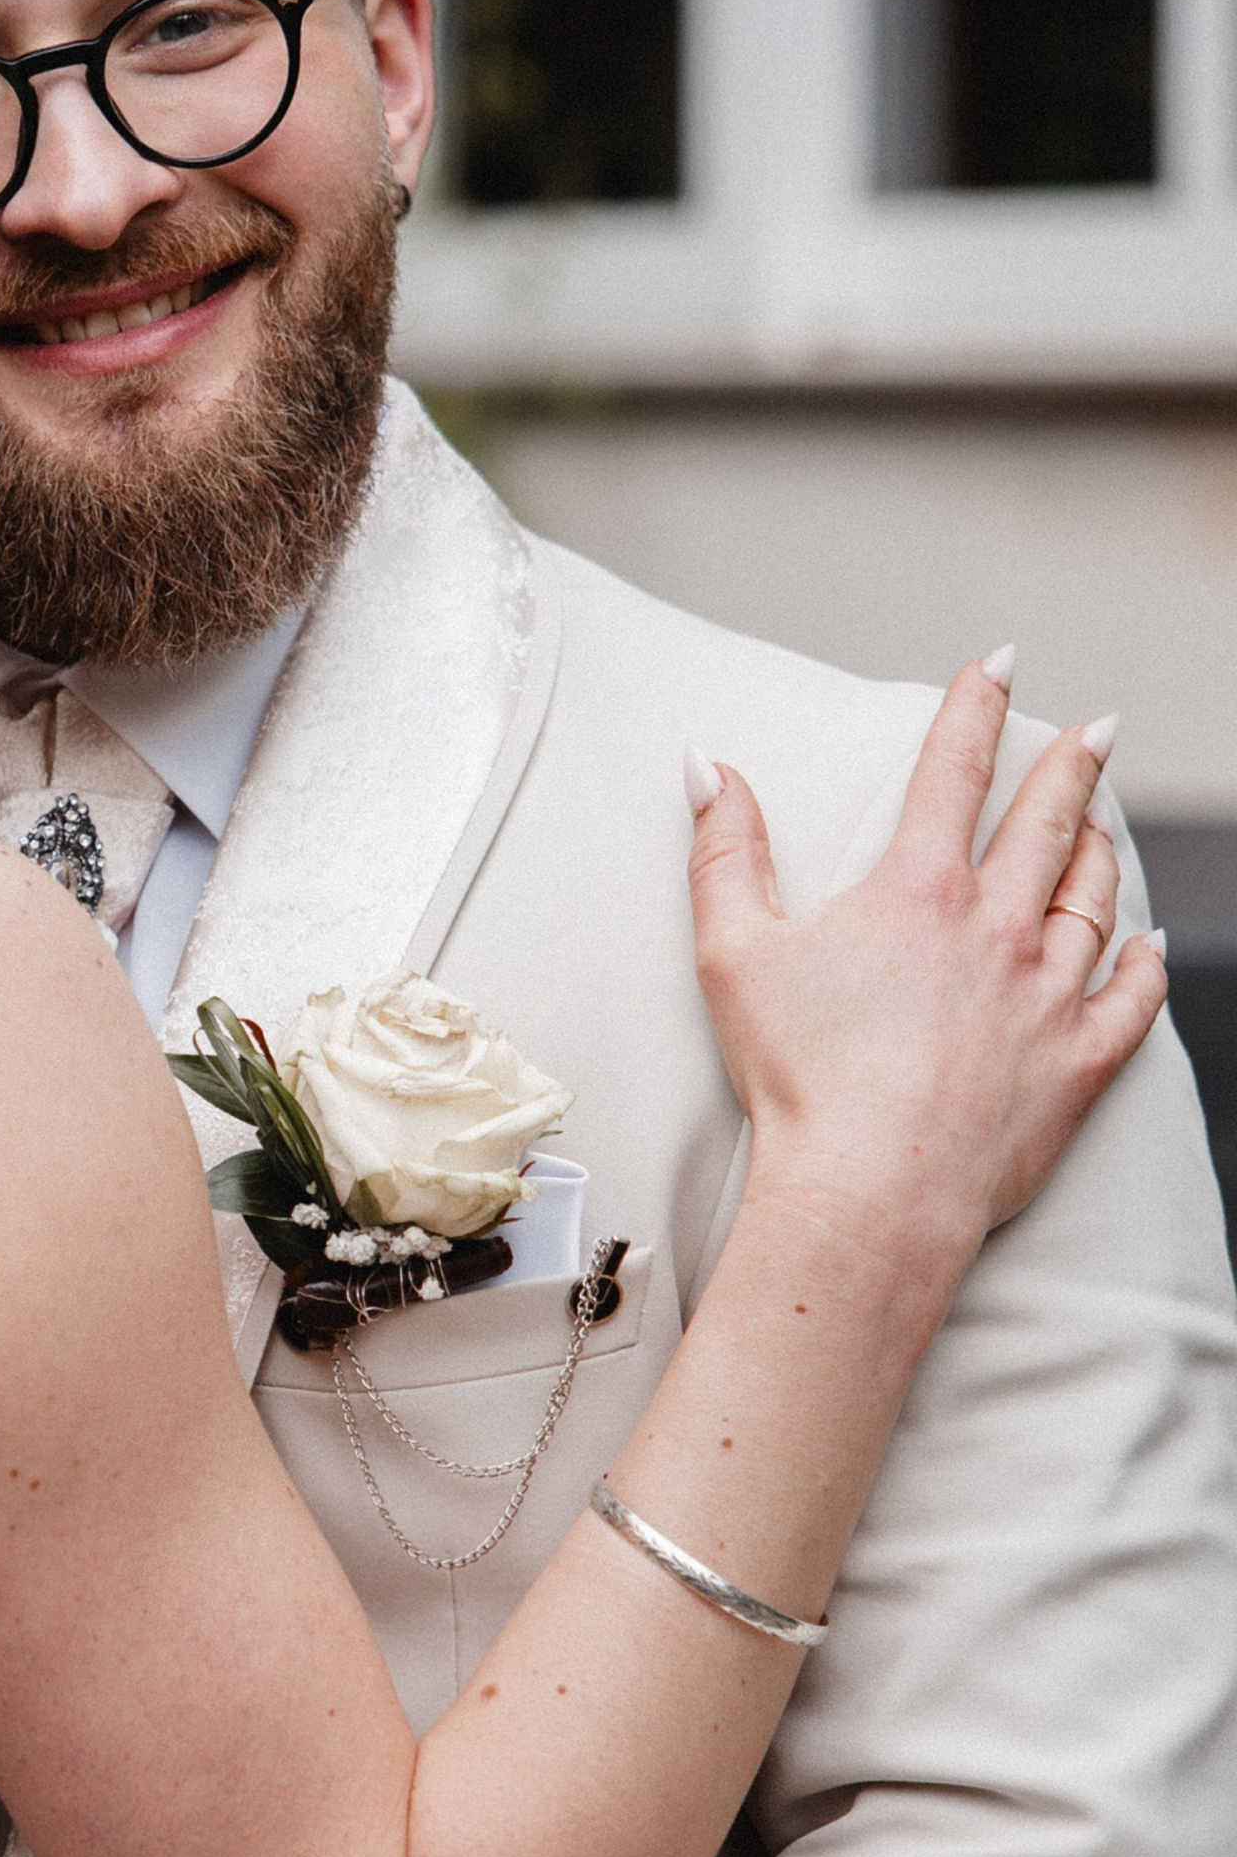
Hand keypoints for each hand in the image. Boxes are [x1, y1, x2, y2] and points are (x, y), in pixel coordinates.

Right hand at [688, 660, 1165, 1276]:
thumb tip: (708, 765)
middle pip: (1046, 821)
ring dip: (1100, 849)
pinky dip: (1145, 963)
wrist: (871, 1193)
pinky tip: (1148, 943)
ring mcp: (1048, 995)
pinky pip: (1132, 998)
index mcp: (917, 890)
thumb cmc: (796, 1079)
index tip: (1000, 662)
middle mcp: (998, 927)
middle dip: (1071, 764)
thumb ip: (723, 851)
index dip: (976, 705)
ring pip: (1093, 898)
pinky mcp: (1078, 1063)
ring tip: (1102, 823)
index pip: (953, 769)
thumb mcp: (732, 953)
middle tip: (1095, 730)